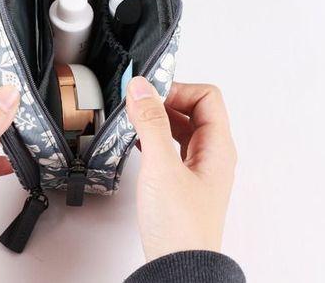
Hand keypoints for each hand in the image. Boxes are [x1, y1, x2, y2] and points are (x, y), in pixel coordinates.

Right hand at [126, 77, 236, 261]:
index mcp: (217, 147)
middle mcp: (212, 154)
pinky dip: (156, 135)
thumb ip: (151, 123)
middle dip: (166, 100)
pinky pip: (172, 144)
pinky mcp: (183, 178)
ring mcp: (198, 166)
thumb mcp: (161, 167)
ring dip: (159, 117)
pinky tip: (139, 139)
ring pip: (182, 127)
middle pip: (194, 109)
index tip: (150, 91)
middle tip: (140, 101)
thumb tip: (142, 88)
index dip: (179, 89)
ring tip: (136, 118)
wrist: (178, 267)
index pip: (206, 97)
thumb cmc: (179, 227)